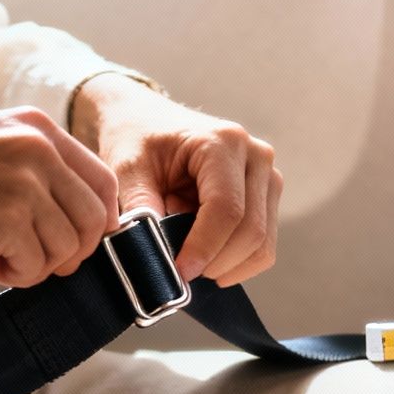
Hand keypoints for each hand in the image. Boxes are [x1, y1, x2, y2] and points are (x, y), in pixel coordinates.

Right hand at [0, 109, 119, 287]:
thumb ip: (28, 169)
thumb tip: (67, 218)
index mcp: (35, 125)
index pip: (100, 179)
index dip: (93, 220)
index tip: (70, 242)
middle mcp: (37, 147)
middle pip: (93, 218)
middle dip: (69, 251)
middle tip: (31, 259)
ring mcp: (24, 182)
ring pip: (68, 247)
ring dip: (37, 265)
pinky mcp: (6, 218)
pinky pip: (37, 266)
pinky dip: (15, 275)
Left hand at [70, 75, 282, 285]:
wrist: (147, 120)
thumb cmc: (136, 140)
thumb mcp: (126, 168)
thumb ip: (139, 207)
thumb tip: (153, 253)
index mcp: (222, 142)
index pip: (226, 209)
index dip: (204, 248)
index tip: (178, 272)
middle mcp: (256, 155)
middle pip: (251, 231)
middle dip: (215, 263)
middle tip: (178, 273)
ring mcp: (267, 175)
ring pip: (262, 243)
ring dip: (225, 264)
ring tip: (188, 253)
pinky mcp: (266, 196)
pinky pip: (262, 245)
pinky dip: (234, 260)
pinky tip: (203, 250)